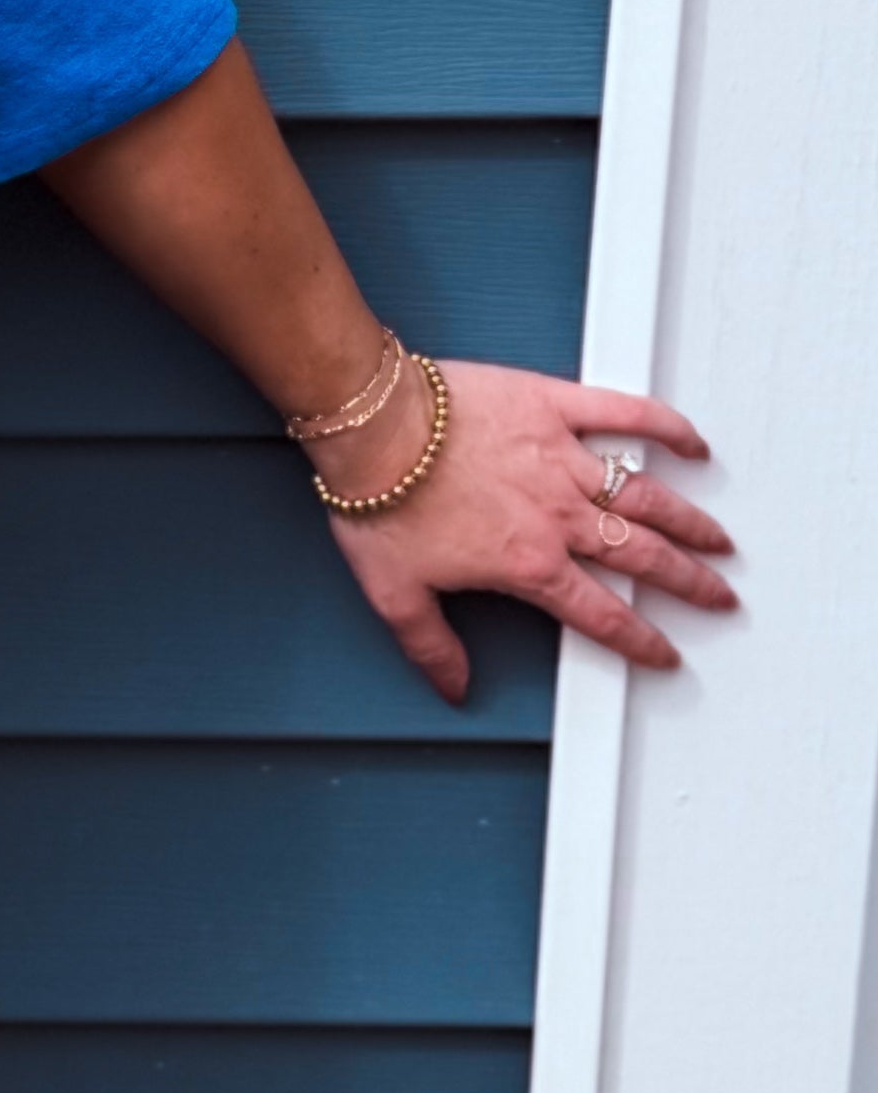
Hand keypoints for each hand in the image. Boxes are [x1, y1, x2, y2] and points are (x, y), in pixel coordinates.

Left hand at [319, 358, 737, 700]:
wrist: (372, 427)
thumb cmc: (380, 501)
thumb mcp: (395, 594)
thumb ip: (431, 645)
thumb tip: (452, 685)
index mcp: (528, 564)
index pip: (600, 614)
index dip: (640, 640)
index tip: (665, 652)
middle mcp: (558, 517)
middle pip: (643, 558)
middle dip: (688, 582)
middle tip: (719, 595)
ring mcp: (563, 459)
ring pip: (647, 497)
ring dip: (689, 521)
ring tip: (718, 539)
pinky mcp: (556, 406)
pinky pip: (625, 415)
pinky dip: (666, 427)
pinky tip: (692, 444)